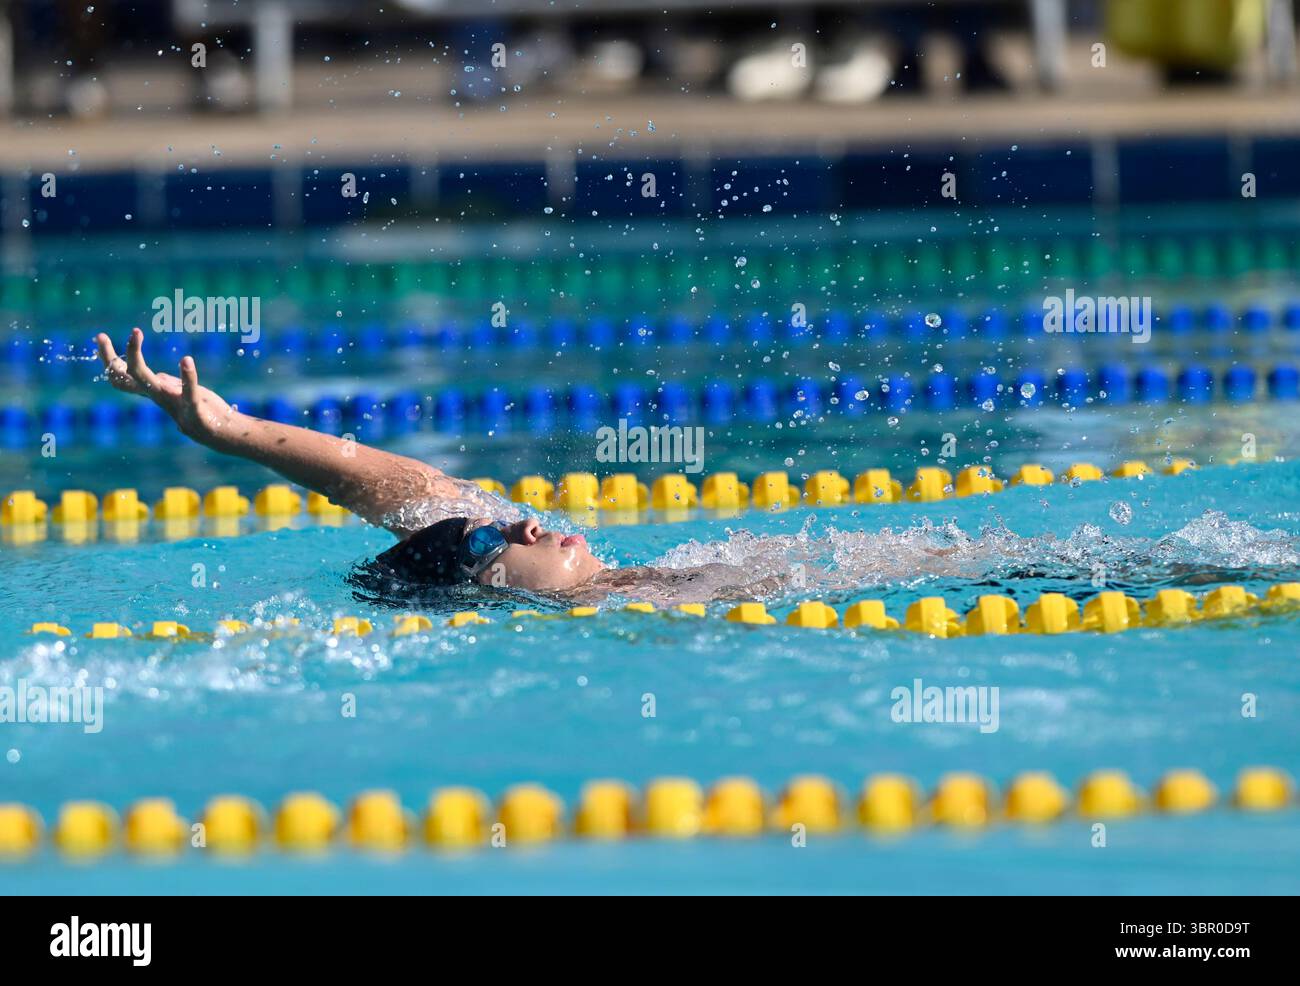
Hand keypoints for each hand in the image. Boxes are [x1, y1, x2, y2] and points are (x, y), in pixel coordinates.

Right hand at [96, 328, 234, 442]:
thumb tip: (147, 373)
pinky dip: (188, 376)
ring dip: (135, 356)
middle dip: (109, 357)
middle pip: (125, 377)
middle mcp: (158, 396)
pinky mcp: (195, 409)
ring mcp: (174, 403)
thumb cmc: (199, 411)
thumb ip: (160, 384)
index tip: (100, 336)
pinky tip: (186, 360)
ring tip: (135, 331)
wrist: (222, 433)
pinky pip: (189, 392)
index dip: (107, 359)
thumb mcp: (174, 393)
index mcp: (153, 391)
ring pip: (146, 380)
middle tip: (100, 335)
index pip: (121, 377)